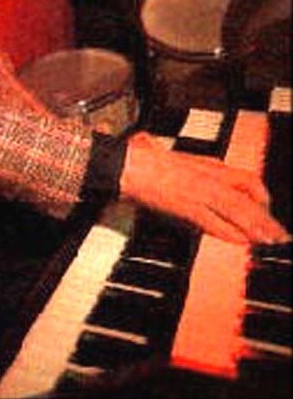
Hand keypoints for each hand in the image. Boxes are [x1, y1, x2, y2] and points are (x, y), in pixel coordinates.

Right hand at [119, 131, 289, 244]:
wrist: (124, 163)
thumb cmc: (140, 160)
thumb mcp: (171, 160)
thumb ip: (181, 166)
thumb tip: (171, 161)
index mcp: (205, 164)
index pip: (246, 178)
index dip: (262, 195)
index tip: (268, 209)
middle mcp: (207, 176)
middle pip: (247, 197)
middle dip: (266, 219)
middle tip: (279, 235)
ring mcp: (197, 190)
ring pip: (236, 209)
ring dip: (255, 228)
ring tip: (268, 242)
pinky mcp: (185, 204)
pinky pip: (213, 220)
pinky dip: (229, 232)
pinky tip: (240, 241)